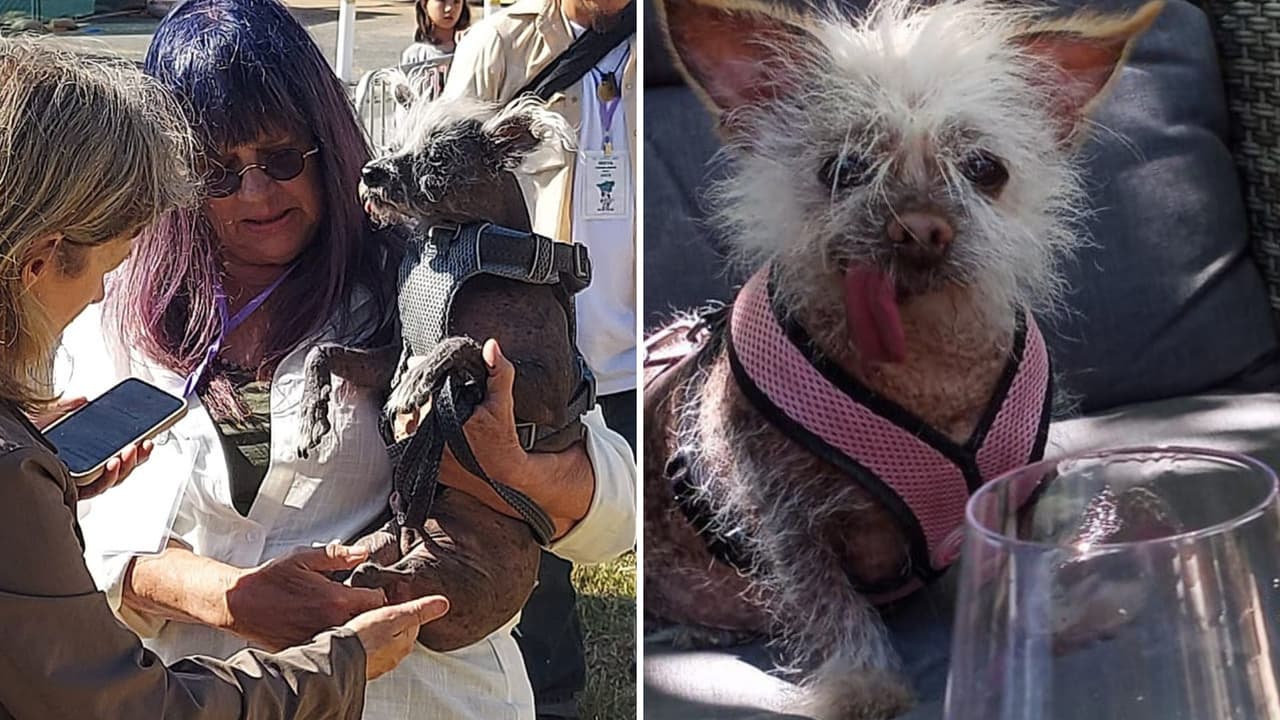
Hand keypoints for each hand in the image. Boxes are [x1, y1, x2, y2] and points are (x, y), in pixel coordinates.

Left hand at [32, 396, 152, 498]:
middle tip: (145, 442)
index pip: (116, 455)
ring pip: (112, 480)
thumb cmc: (24, 440)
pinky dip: (107, 477)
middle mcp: (83, 471)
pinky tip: (112, 463)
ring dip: (127, 465)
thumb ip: (68, 408)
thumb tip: (84, 399)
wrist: (4, 448)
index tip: (148, 437)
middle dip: (137, 457)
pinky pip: (95, 488)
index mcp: (83, 456)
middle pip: (119, 468)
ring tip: (130, 450)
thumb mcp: (50, 418)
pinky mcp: (71, 491)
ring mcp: (79, 482)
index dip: (135, 449)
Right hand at [224, 544, 387, 650]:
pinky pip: (331, 647)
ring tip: (343, 616)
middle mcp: (331, 624)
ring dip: (354, 628)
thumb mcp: (304, 558)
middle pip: (369, 622)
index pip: (377, 601)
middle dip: (370, 613)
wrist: (240, 604)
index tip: (371, 591)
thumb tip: (362, 553)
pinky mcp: (307, 650)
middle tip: (361, 604)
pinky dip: (335, 640)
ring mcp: (320, 640)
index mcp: (335, 600)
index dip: (377, 594)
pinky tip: (325, 628)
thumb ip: (338, 555)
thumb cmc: (269, 581)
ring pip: (352, 637)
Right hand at [344, 595, 449, 679]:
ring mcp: (377, 663)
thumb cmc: (365, 638)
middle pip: (399, 633)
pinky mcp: (361, 666)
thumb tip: (444, 604)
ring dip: (378, 630)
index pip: (413, 621)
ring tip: (367, 617)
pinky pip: (368, 649)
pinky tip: (356, 634)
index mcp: (406, 643)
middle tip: (381, 606)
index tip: (396, 595)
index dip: (405, 606)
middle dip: (393, 619)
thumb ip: (419, 610)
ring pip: (383, 642)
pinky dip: (366, 640)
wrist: (337, 660)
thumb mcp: (395, 616)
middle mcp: (394, 656)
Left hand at [393, 340, 530, 515]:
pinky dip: (408, 426)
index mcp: (438, 418)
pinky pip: (403, 439)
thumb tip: (491, 346)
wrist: (504, 477)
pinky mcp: (419, 465)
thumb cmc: (502, 441)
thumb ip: (498, 372)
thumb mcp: (503, 403)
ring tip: (418, 397)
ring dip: (407, 407)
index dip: (421, 372)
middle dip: (413, 390)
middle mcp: (423, 438)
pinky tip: (418, 418)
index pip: (419, 387)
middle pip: (406, 403)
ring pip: (401, 420)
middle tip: (418, 377)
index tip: (420, 363)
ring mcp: (419, 454)